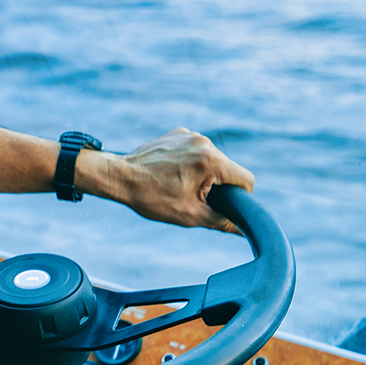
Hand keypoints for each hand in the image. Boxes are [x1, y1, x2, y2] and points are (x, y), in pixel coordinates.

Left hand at [97, 128, 254, 232]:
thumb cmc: (152, 198)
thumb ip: (223, 222)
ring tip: (181, 186)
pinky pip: (196, 150)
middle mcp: (203, 142)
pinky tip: (172, 174)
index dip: (241, 197)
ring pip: (212, 159)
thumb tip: (244, 230)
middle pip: (229, 169)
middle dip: (219, 186)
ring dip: (204, 174)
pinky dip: (190, 163)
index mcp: (210, 161)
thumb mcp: (191, 216)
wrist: (119, 177)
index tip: (226, 206)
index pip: (246, 179)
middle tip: (197, 199)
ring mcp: (190, 135)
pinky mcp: (178, 134)